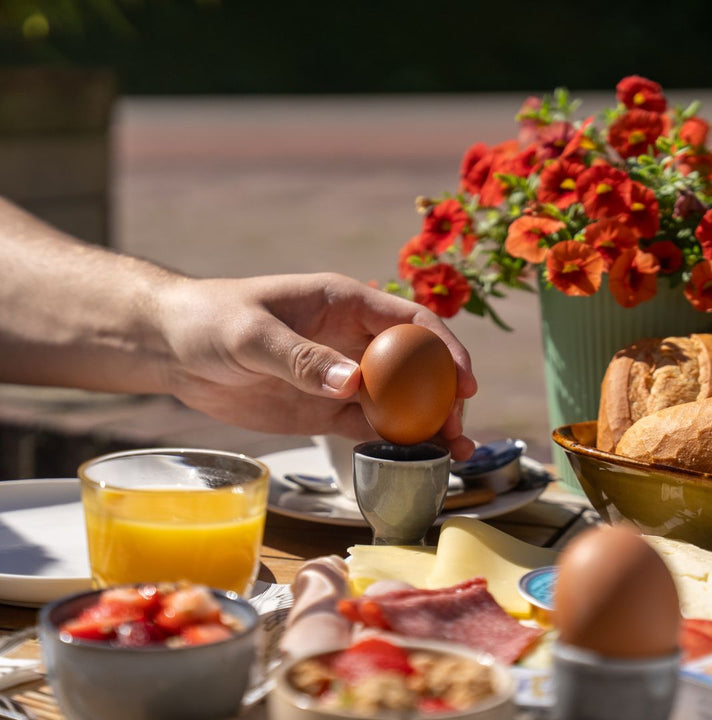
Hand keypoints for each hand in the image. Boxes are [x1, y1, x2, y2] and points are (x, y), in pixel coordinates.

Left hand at [158, 272, 476, 457]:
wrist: (175, 349)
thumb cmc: (211, 322)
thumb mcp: (251, 335)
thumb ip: (301, 358)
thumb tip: (354, 384)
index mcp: (344, 304)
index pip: (411, 322)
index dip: (446, 349)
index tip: (465, 382)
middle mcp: (352, 339)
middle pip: (415, 366)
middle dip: (444, 395)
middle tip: (460, 430)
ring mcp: (340, 377)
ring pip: (397, 401)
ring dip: (425, 426)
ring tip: (451, 454)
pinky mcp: (323, 409)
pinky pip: (366, 426)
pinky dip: (391, 442)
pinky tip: (409, 460)